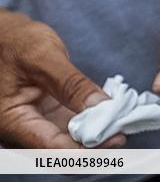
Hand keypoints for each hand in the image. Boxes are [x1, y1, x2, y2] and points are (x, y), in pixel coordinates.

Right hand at [0, 11, 123, 147]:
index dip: (87, 147)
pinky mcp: (48, 113)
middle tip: (126, 128)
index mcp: (12, 121)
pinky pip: (71, 124)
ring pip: (69, 138)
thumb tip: (102, 107)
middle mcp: (22, 128)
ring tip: (123, 120)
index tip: (117, 136)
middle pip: (62, 147)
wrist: (4, 34)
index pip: (52, 147)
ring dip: (96, 132)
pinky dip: (92, 120)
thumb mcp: (44, 58)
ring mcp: (36, 121)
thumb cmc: (15, 41)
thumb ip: (72, 84)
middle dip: (95, 141)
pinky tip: (112, 113)